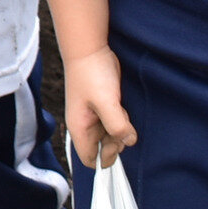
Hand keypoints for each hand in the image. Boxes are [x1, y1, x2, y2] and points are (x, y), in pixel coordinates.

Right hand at [62, 46, 136, 169]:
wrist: (89, 49)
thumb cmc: (91, 73)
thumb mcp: (106, 102)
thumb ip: (117, 125)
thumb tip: (129, 141)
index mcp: (79, 128)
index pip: (90, 159)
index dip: (105, 159)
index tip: (118, 145)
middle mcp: (85, 125)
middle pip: (104, 149)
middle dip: (117, 142)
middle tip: (122, 125)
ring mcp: (94, 117)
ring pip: (112, 136)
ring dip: (121, 128)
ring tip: (119, 110)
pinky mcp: (104, 108)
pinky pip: (117, 123)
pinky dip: (123, 119)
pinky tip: (122, 106)